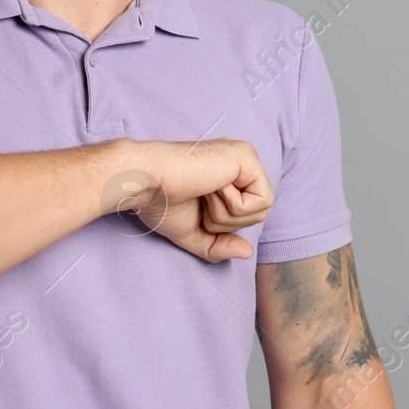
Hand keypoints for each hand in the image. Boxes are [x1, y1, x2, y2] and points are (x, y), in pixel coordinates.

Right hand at [101, 138, 273, 261]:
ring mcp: (245, 156)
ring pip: (261, 210)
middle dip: (225, 222)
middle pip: (258, 214)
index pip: (246, 215)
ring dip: (226, 214)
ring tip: (203, 192)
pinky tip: (212, 187)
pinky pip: (262, 200)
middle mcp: (239, 163)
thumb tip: (248, 252)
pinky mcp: (247, 156)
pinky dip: (234, 206)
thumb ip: (219, 245)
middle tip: (200, 199)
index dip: (221, 224)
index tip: (196, 205)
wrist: (146, 182)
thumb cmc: (162, 202)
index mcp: (228, 175)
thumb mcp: (194, 232)